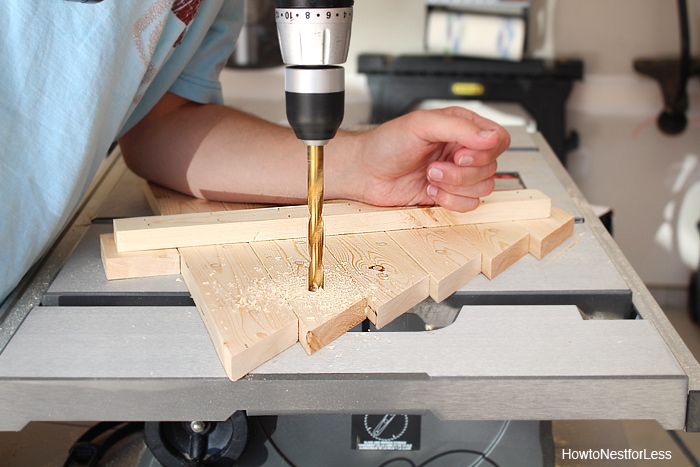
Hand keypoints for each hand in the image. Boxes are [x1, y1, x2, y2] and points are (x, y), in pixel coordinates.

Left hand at [329, 106, 509, 211]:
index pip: (498, 138)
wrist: (364, 172)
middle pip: (492, 166)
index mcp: (461, 127)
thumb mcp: (421, 125)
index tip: (458, 153)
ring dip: (455, 186)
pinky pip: (470, 205)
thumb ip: (459, 127)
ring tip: (429, 177)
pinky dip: (451, 201)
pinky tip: (430, 191)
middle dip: (461, 172)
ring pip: (484, 187)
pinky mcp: (449, 195)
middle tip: (434, 167)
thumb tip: (490, 136)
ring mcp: (456, 174)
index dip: (485, 151)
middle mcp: (462, 150)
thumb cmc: (386, 144)